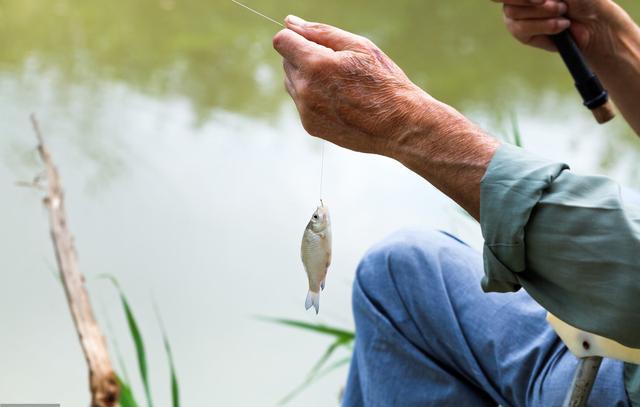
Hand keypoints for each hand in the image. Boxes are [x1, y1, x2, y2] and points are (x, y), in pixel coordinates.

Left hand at [272, 16, 458, 156]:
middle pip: (286, 62)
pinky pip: (301, 103)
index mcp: (316, 64)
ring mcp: (306, 110)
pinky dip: (313, 98)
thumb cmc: (383, 81)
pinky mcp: (310, 126)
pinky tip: (339, 101)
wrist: (398, 125)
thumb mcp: (358, 47)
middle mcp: (305, 89)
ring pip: (291, 83)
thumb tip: (291, 22)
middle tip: (336, 65)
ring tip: (338, 84)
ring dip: (307, 77)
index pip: (282, 41)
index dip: (295, 37)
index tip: (312, 42)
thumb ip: (320, 32)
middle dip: (304, 57)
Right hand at [493, 0, 626, 56]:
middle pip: (508, 0)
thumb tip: (534, 1)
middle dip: (533, 1)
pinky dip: (544, 26)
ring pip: (514, 12)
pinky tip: (561, 25)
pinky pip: (521, 28)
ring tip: (563, 11)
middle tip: (559, 4)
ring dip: (543, 12)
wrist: (593, 20)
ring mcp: (515, 15)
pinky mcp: (521, 33)